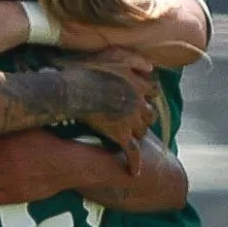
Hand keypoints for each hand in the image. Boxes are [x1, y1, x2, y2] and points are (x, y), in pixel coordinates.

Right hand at [63, 48, 157, 171]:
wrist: (74, 90)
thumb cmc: (89, 69)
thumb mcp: (115, 54)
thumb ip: (136, 60)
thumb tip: (152, 68)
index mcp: (140, 83)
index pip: (153, 90)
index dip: (145, 93)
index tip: (136, 96)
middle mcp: (140, 102)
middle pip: (149, 113)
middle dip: (142, 115)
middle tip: (128, 117)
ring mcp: (132, 120)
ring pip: (142, 131)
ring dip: (136, 132)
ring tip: (123, 134)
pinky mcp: (121, 135)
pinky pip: (132, 152)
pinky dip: (134, 163)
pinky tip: (133, 173)